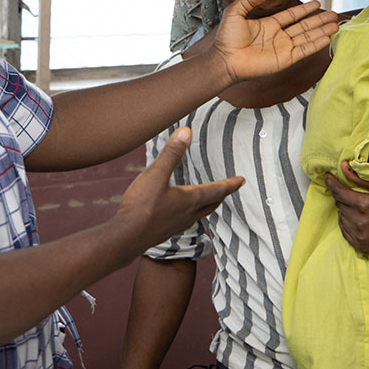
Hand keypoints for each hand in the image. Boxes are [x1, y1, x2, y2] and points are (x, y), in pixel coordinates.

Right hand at [113, 127, 243, 256]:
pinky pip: (186, 220)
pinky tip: (180, 211)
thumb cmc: (142, 207)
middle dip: (221, 195)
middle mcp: (188, 214)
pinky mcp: (165, 231)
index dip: (230, 184)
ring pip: (199, 213)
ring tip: (207, 198)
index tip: (242, 180)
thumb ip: (171, 153)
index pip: (217, 190)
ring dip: (207, 205)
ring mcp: (177, 224)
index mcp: (190, 200)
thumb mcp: (156, 174)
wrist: (126, 238)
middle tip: (228, 189)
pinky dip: (191, 212)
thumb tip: (187, 131)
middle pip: (211, 203)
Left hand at [209, 0, 337, 83]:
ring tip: (335, 25)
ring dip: (321, 31)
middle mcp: (278, 37)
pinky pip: (303, 51)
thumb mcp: (235, 12)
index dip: (304, 10)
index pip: (291, 16)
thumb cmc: (227, 38)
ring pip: (307, 38)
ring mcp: (283, 48)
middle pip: (303, 26)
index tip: (317, 3)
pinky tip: (326, 38)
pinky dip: (315, 45)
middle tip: (333, 15)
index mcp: (268, 25)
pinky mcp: (285, 60)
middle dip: (318, 20)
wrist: (225, 59)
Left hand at [326, 161, 368, 254]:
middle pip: (339, 204)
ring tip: (362, 210)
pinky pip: (344, 231)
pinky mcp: (361, 247)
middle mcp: (360, 222)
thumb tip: (342, 166)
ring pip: (341, 218)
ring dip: (346, 211)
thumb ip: (359, 179)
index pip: (339, 192)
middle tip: (356, 196)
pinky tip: (360, 221)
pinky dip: (348, 224)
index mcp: (365, 205)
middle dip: (344, 198)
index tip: (327, 176)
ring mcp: (360, 237)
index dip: (331, 183)